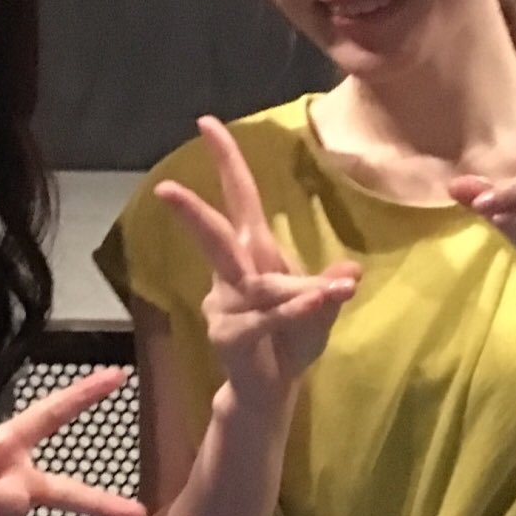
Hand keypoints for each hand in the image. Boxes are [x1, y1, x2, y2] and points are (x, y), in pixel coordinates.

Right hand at [153, 117, 360, 406]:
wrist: (269, 393)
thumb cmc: (289, 342)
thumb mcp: (319, 310)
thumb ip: (329, 289)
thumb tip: (351, 271)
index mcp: (253, 254)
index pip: (238, 198)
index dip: (225, 161)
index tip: (206, 123)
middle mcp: (234, 275)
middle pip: (214, 235)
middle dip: (191, 212)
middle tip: (165, 188)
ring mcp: (226, 306)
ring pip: (261, 287)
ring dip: (300, 292)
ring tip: (336, 292)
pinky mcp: (231, 336)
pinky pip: (269, 319)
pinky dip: (298, 311)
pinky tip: (324, 302)